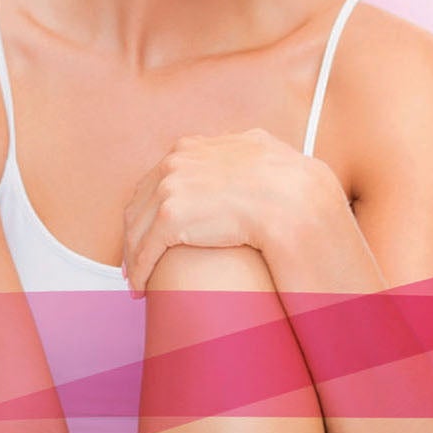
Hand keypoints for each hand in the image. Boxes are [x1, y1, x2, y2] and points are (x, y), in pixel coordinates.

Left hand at [120, 128, 345, 291]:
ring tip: (135, 278)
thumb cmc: (295, 193)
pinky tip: (140, 287)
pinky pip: (145, 247)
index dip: (155, 203)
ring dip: (134, 254)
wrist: (299, 202)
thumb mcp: (269, 159)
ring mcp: (174, 183)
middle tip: (135, 256)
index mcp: (204, 145)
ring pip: (140, 224)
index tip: (153, 227)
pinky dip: (139, 269)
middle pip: (144, 196)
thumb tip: (253, 159)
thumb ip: (250, 159)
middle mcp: (182, 157)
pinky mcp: (172, 213)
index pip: (165, 173)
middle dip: (138, 227)